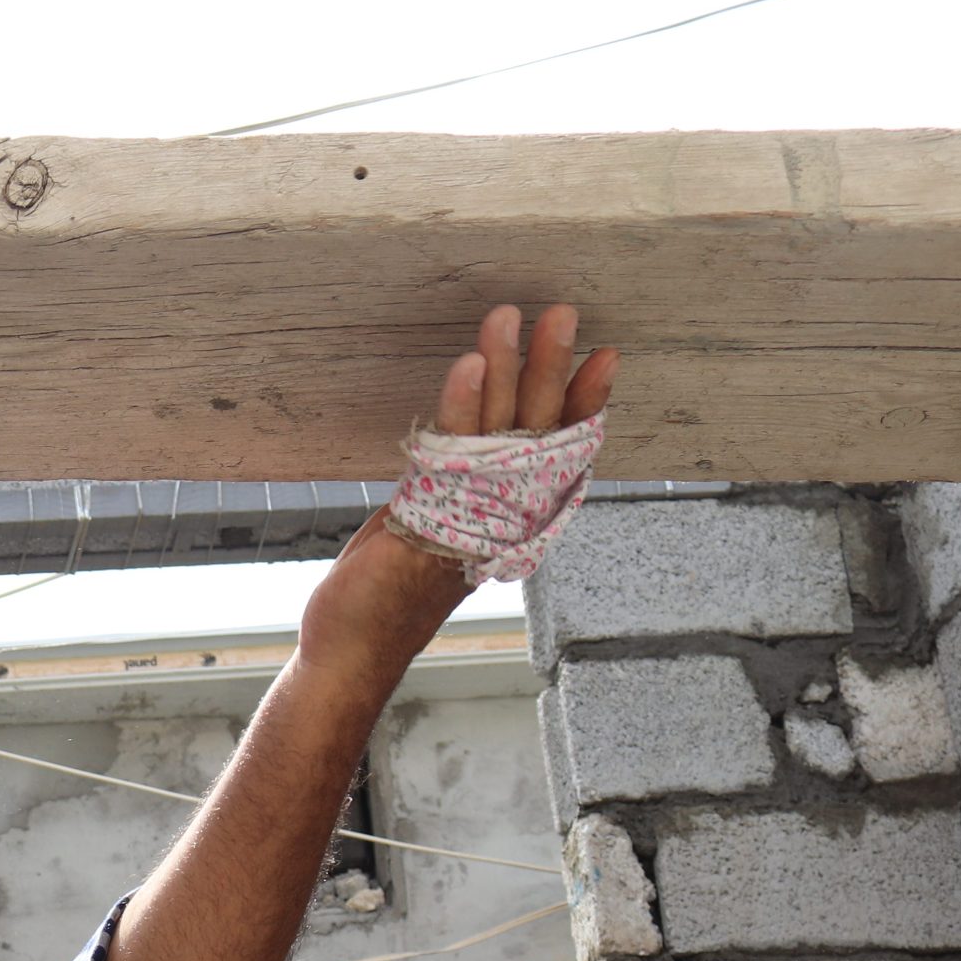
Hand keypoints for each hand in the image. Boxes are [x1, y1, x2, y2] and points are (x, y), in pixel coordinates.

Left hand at [299, 303, 620, 694]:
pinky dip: (462, 405)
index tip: (606, 356)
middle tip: (562, 313)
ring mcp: (471, 519)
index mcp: (513, 516)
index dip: (584, 403)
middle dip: (552, 367)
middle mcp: (504, 517)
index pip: (559, 449)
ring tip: (508, 318)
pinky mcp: (430, 518)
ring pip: (499, 429)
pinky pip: (454, 450)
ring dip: (507, 368)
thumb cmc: (390, 591)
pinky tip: (469, 365)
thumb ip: (461, 486)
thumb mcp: (436, 526)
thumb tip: (472, 442)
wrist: (353, 647)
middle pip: (537, 428)